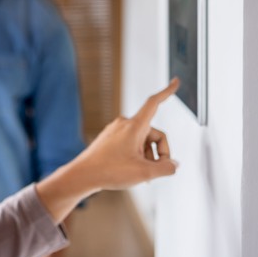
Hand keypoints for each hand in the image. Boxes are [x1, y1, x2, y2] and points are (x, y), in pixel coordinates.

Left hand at [36, 78, 179, 222]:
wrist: (82, 175)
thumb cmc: (109, 171)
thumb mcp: (145, 172)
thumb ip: (166, 168)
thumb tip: (173, 165)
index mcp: (134, 126)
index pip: (154, 103)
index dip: (167, 92)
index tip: (175, 81)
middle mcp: (125, 124)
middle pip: (155, 134)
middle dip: (159, 153)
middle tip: (155, 171)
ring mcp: (116, 131)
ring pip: (143, 141)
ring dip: (147, 157)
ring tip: (140, 174)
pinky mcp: (110, 138)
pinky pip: (131, 144)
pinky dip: (136, 156)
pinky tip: (131, 170)